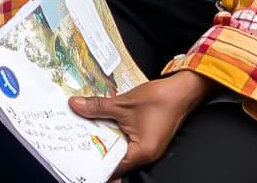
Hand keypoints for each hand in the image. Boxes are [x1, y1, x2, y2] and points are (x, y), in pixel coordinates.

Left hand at [69, 71, 215, 176]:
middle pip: (115, 159)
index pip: (112, 166)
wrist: (182, 90)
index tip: (78, 153)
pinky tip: (101, 123)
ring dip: (105, 139)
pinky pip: (125, 140)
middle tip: (78, 139)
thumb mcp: (123, 103)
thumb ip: (97, 107)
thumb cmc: (158, 99)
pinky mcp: (146, 138)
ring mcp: (146, 147)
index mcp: (141, 153)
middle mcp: (145, 155)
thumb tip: (75, 106)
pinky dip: (114, 133)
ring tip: (85, 130)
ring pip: (119, 148)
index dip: (94, 160)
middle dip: (97, 148)